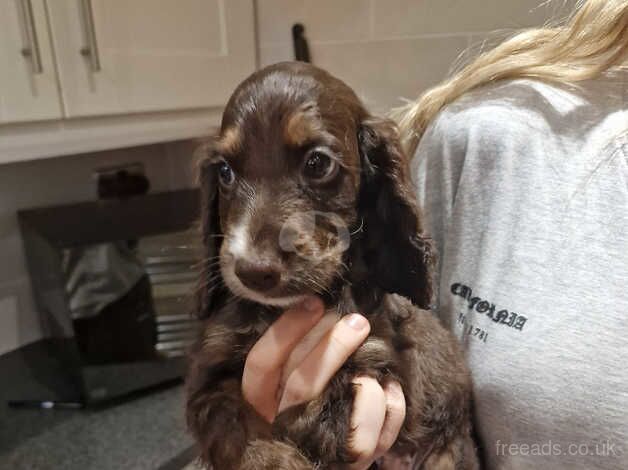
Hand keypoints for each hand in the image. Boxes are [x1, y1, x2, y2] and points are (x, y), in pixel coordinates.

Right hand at [242, 297, 405, 469]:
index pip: (262, 363)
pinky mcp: (351, 464)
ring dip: (364, 384)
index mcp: (260, 401)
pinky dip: (391, 408)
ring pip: (341, 414)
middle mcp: (283, 427)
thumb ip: (294, 351)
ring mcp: (319, 448)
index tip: (315, 302)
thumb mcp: (282, 378)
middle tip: (357, 321)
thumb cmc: (299, 403)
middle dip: (333, 346)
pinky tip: (390, 388)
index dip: (287, 329)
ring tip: (370, 369)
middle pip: (302, 384)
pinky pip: (378, 437)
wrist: (310, 456)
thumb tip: (323, 307)